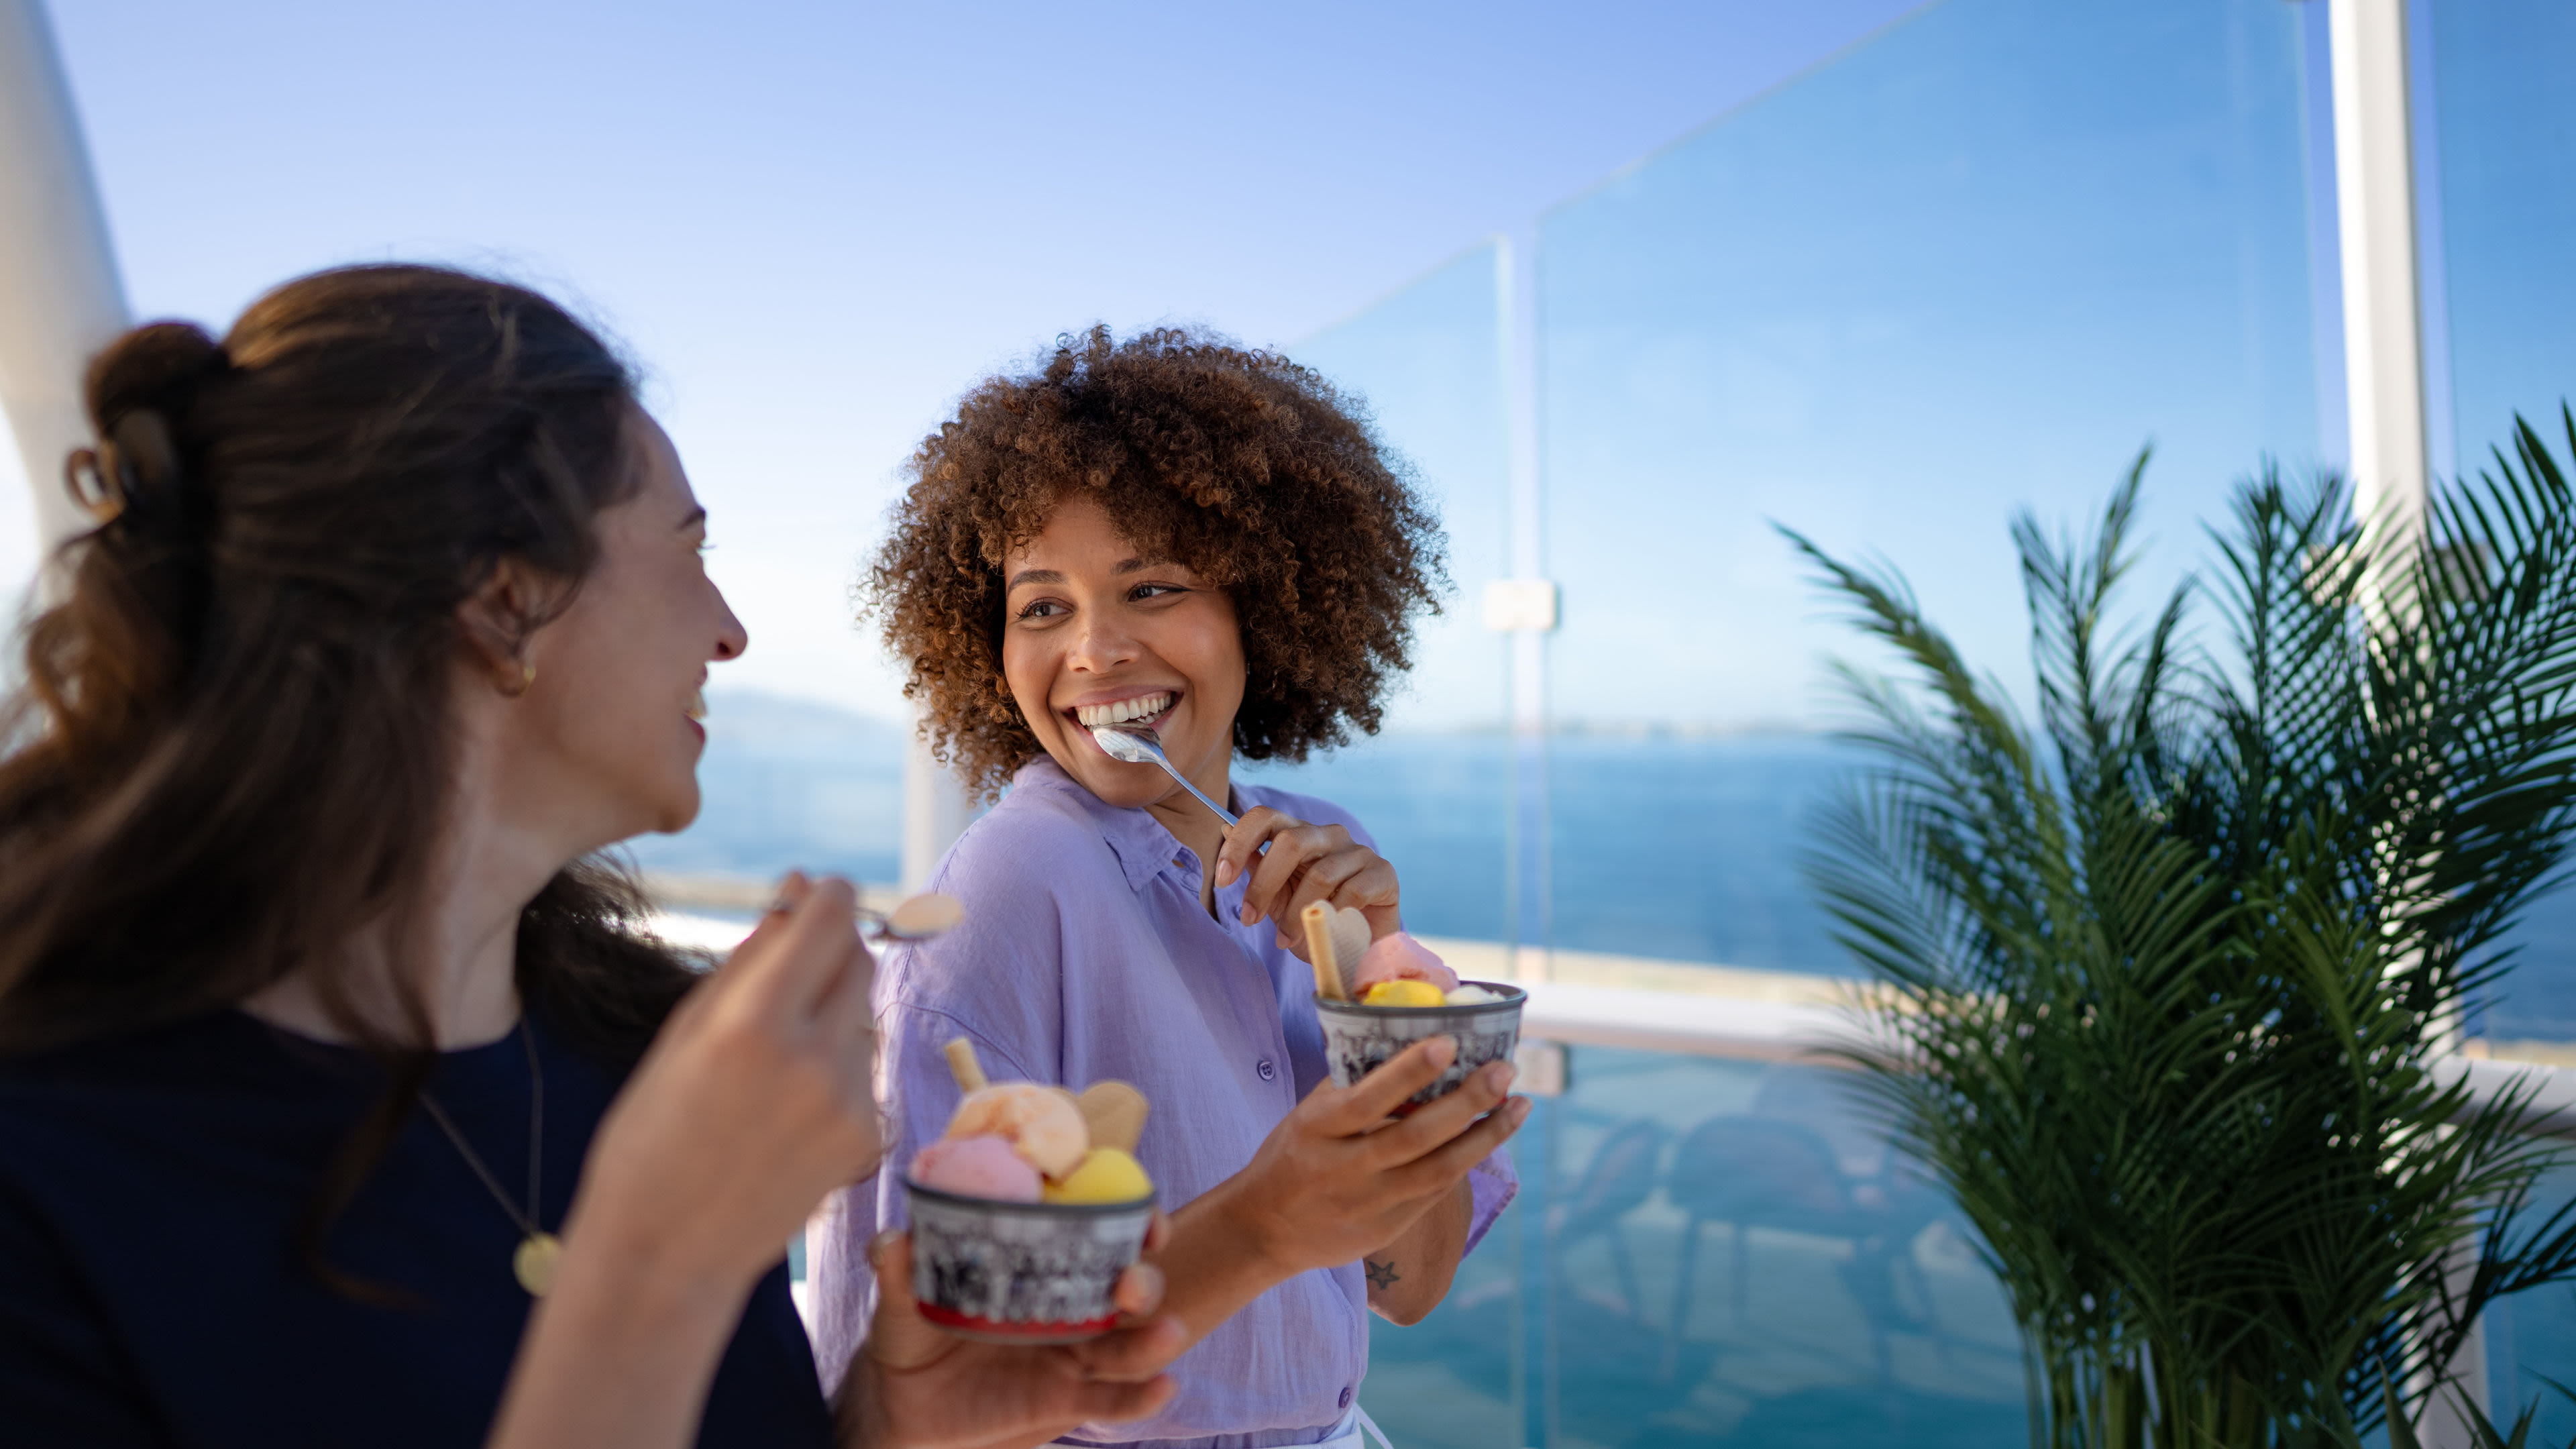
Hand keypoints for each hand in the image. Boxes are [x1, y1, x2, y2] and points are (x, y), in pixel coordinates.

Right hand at [565, 873, 881, 1293]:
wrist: (666, 1253)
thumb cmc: (653, 1136)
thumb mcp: (683, 1035)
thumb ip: (750, 959)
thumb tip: (798, 890)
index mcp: (754, 1024)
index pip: (832, 919)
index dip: (829, 896)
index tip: (817, 893)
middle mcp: (814, 1059)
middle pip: (859, 960)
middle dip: (830, 952)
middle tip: (786, 978)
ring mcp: (849, 1102)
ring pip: (863, 1016)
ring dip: (831, 1015)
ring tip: (769, 1067)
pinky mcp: (867, 1137)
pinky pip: (864, 1069)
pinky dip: (836, 1068)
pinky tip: (785, 1109)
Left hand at [841, 1223, 1184, 1448]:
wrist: (901, 1398)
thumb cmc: (912, 1325)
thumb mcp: (902, 1296)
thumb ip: (900, 1268)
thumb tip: (891, 1240)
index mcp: (1039, 1262)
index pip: (1097, 1230)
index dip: (1130, 1216)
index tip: (1141, 1213)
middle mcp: (1069, 1302)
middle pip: (1126, 1285)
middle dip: (1142, 1279)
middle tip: (1132, 1281)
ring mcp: (1072, 1352)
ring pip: (1128, 1342)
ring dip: (1154, 1337)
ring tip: (1170, 1333)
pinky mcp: (1064, 1398)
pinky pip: (1111, 1399)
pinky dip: (1139, 1398)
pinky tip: (1164, 1389)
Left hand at [1211, 806, 1400, 955]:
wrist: (1359, 950)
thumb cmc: (1316, 920)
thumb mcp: (1279, 900)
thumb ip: (1258, 869)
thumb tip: (1225, 827)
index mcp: (1299, 834)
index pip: (1264, 817)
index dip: (1239, 843)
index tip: (1221, 879)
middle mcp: (1328, 835)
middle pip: (1290, 842)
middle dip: (1263, 884)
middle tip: (1249, 919)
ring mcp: (1358, 852)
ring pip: (1320, 873)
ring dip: (1296, 913)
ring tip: (1284, 941)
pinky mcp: (1383, 873)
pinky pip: (1352, 891)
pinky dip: (1332, 916)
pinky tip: (1322, 933)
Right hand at [1214, 1036, 1527, 1277]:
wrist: (1263, 1230)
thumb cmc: (1292, 1155)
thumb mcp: (1307, 1114)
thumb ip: (1351, 1084)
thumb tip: (1405, 1039)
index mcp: (1318, 1129)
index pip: (1368, 1098)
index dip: (1409, 1071)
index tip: (1449, 1042)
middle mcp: (1344, 1168)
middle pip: (1415, 1137)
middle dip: (1467, 1101)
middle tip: (1505, 1070)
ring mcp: (1368, 1204)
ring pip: (1439, 1171)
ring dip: (1486, 1136)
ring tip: (1519, 1105)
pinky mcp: (1386, 1230)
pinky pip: (1436, 1192)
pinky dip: (1467, 1162)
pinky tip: (1491, 1135)